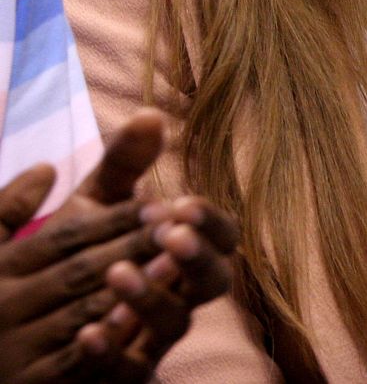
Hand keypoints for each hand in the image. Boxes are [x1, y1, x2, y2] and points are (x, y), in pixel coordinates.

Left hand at [0, 109, 236, 381]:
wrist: (42, 315)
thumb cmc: (85, 253)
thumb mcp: (100, 203)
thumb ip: (126, 162)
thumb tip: (150, 112)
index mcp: (182, 250)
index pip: (221, 236)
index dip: (210, 221)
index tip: (184, 203)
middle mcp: (179, 293)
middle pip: (215, 283)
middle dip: (199, 258)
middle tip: (171, 236)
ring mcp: (151, 336)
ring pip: (174, 325)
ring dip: (151, 298)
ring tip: (117, 273)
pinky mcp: (121, 372)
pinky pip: (125, 370)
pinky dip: (109, 352)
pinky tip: (89, 333)